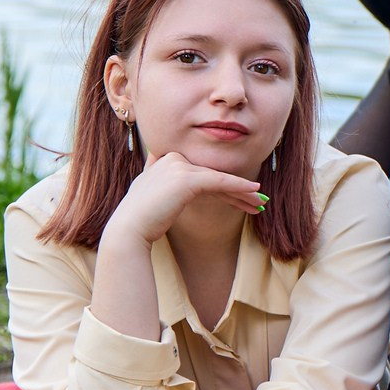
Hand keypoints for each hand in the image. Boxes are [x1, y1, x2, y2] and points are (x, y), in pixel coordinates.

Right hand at [109, 151, 263, 244]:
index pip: (201, 173)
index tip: (241, 200)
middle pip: (211, 176)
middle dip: (235, 191)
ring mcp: (178, 166)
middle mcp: (171, 158)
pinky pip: (219, 182)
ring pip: (218, 179)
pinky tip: (255, 192)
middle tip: (257, 202)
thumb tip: (177, 191)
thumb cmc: (141, 220)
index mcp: (164, 161)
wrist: (128, 230)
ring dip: (242, 193)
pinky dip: (239, 187)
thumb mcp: (153, 197)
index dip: (223, 187)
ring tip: (261, 203)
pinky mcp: (186, 179)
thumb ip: (165, 186)